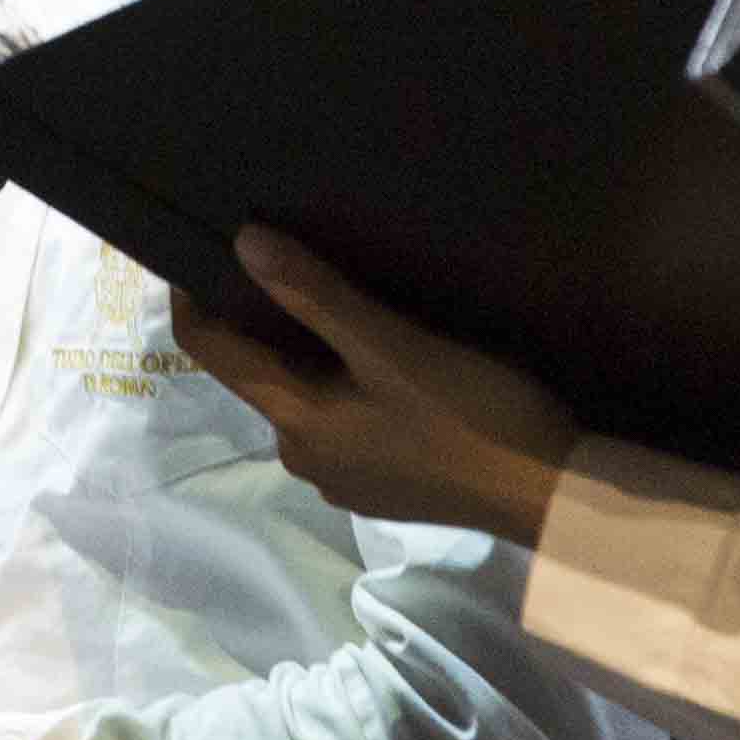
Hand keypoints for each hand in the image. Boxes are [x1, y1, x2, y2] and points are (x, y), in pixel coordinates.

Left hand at [173, 225, 581, 541]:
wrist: (548, 497)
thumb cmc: (469, 417)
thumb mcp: (392, 347)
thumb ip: (317, 296)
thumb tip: (243, 243)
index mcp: (296, 422)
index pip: (213, 356)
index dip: (192, 304)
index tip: (191, 253)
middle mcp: (305, 456)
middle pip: (260, 376)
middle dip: (259, 322)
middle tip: (277, 258)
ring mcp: (345, 477)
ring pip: (305, 398)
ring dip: (306, 353)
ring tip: (331, 298)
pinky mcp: (383, 485)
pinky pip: (341, 420)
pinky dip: (341, 383)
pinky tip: (378, 358)